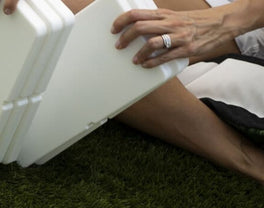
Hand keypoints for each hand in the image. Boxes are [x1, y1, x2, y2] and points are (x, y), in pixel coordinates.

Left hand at [112, 8, 228, 66]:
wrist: (223, 22)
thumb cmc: (196, 21)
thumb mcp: (175, 16)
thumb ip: (159, 21)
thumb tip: (139, 29)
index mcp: (165, 14)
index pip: (137, 13)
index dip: (122, 21)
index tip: (114, 29)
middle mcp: (170, 23)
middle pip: (140, 27)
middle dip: (125, 37)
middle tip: (119, 45)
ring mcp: (179, 36)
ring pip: (151, 42)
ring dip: (139, 53)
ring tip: (134, 60)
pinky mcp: (187, 49)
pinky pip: (165, 56)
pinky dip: (152, 62)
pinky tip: (146, 65)